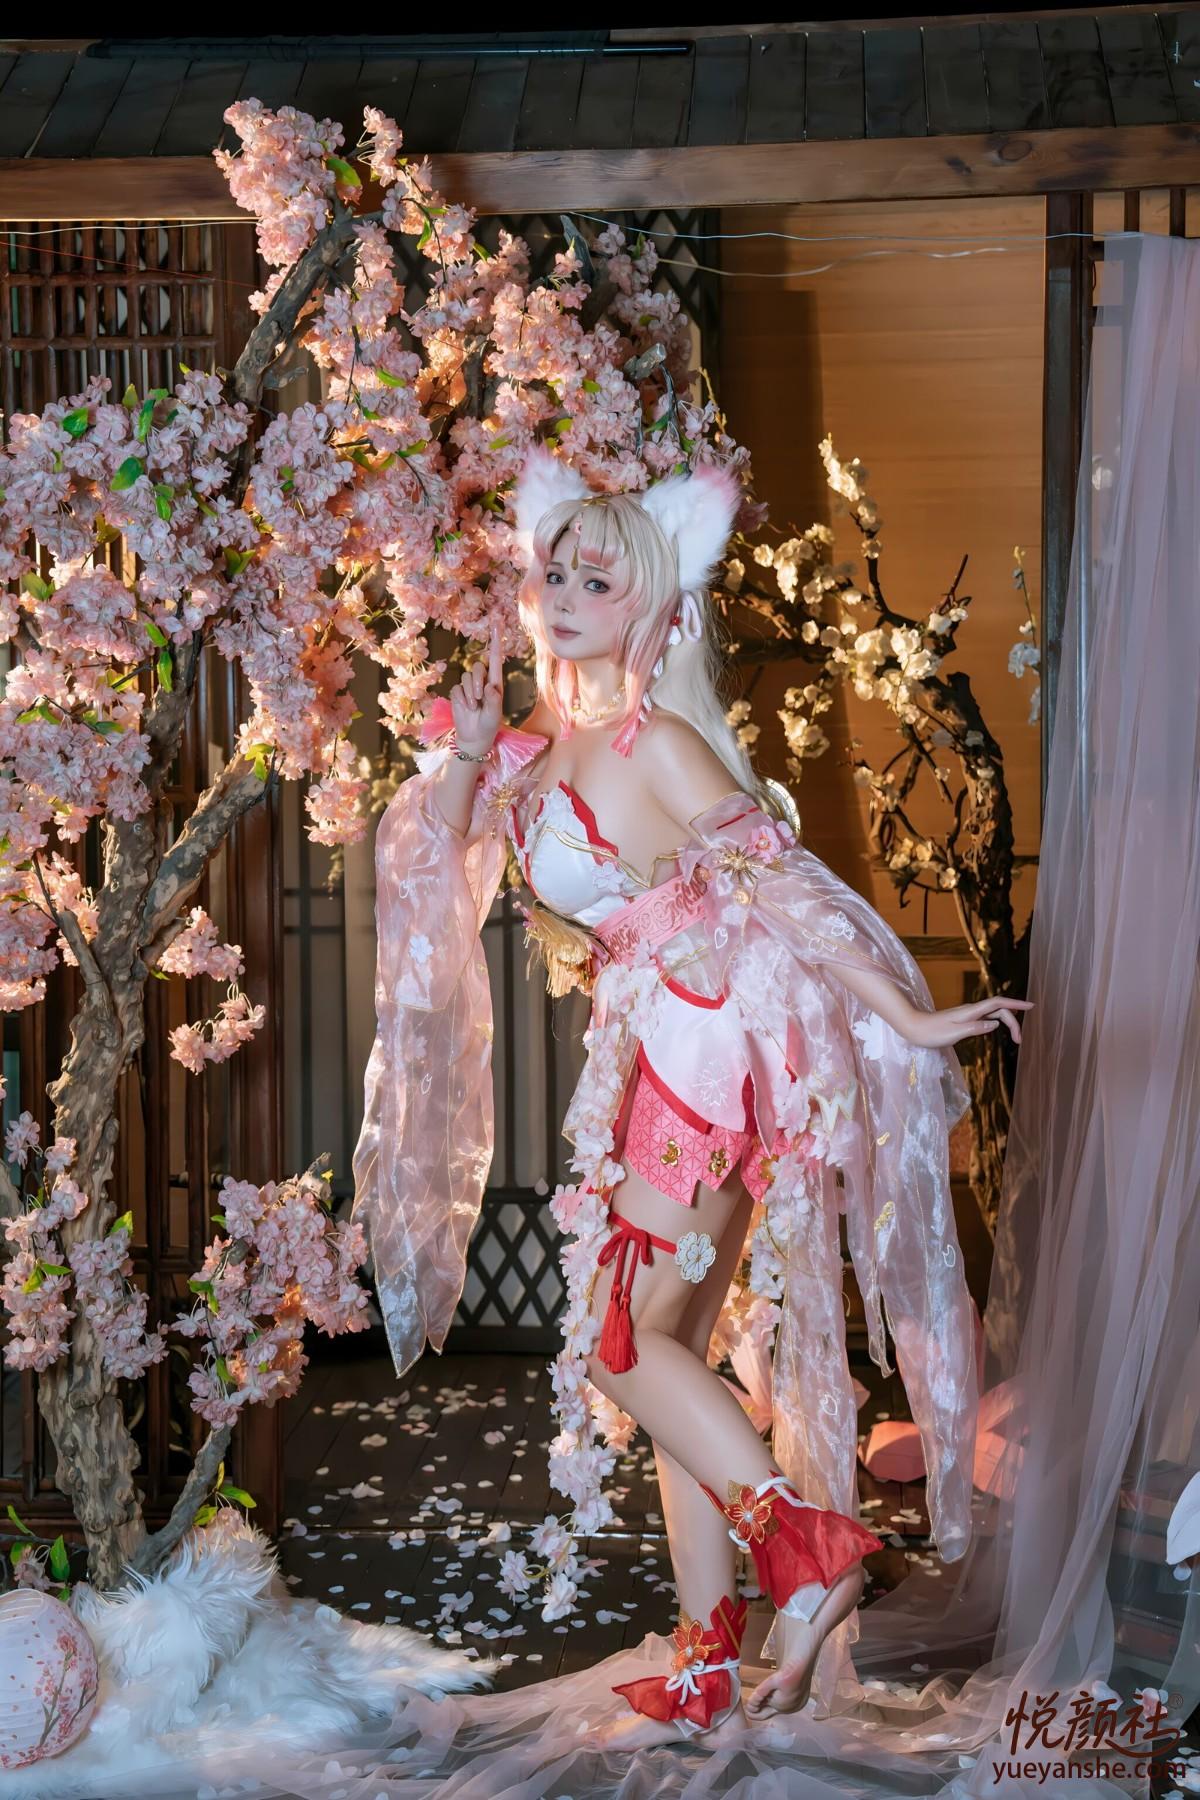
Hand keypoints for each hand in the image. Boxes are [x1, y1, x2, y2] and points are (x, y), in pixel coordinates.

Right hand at [449, 620, 503, 757]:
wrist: (474, 737)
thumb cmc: (489, 725)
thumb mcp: (495, 715)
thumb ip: (494, 700)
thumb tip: (489, 687)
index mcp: (495, 683)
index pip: (495, 658)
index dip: (495, 640)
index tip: (496, 623)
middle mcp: (482, 681)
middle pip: (476, 667)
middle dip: (476, 682)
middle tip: (480, 699)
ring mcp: (469, 686)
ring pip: (465, 677)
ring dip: (469, 694)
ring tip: (474, 707)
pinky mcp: (457, 693)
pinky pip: (456, 689)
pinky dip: (461, 700)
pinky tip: (466, 709)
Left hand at [905, 995, 1033, 1049]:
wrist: (913, 1028)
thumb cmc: (931, 1033)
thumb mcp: (954, 1033)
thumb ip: (975, 1028)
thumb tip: (995, 1024)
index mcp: (970, 1011)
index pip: (998, 1004)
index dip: (1015, 1004)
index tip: (1031, 1006)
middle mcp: (971, 1010)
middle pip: (999, 1010)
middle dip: (1014, 1021)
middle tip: (1020, 1040)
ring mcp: (967, 1014)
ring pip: (993, 1014)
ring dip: (1007, 1023)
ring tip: (1016, 1038)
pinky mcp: (963, 1020)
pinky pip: (986, 1018)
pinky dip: (997, 1022)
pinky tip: (999, 1029)